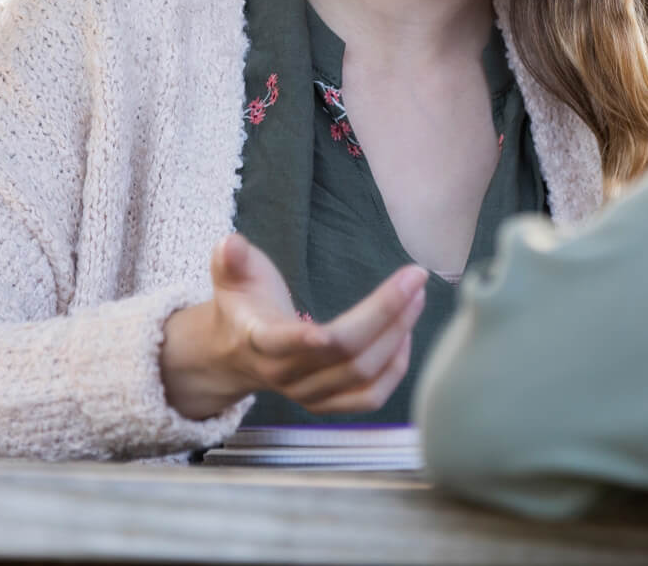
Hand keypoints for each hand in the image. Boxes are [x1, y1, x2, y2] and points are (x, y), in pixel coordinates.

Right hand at [160, 233, 427, 418]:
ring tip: (417, 296)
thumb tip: (231, 243)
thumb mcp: (231, 275)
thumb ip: (231, 258)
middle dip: (386, 313)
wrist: (235, 352)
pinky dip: (394, 369)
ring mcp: (307, 394)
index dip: (309, 336)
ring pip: (362, 376)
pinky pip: (369, 398)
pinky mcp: (327, 404)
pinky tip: (405, 335)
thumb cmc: (243, 304)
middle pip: (343, 353)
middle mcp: (284, 373)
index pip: (286, 342)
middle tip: (415, 277)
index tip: (337, 321)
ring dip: (398, 335)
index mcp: (259, 340)